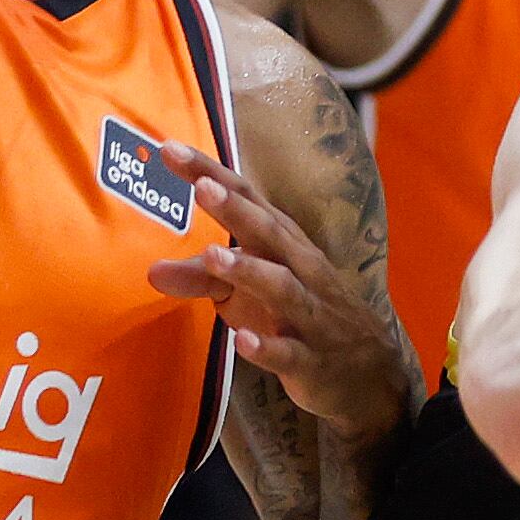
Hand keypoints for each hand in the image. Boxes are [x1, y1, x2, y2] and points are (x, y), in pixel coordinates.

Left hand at [150, 138, 415, 441]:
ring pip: (281, 287)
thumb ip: (200, 278)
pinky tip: (242, 341)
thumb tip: (150, 270)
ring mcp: (309, 314)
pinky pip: (288, 353)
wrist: (368, 370)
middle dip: (235, 209)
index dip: (210, 173)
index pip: (246, 199)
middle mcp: (299, 269)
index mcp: (282, 243)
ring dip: (248, 270)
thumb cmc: (298, 313)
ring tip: (211, 255)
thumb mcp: (248, 292)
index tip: (170, 148)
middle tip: (201, 187)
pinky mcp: (310, 360)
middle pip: (268, 232)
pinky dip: (266, 347)